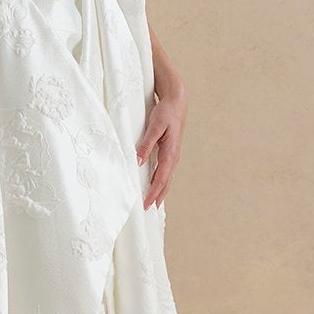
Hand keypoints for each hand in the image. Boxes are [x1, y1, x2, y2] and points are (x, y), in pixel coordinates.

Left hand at [136, 82, 186, 207]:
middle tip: (148, 210)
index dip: (154, 192)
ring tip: (153, 204)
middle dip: (157, 197)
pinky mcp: (170, 152)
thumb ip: (146, 144)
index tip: (147, 204)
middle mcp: (173, 157)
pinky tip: (155, 186)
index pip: (161, 178)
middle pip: (165, 182)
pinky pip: (165, 171)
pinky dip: (161, 182)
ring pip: (166, 178)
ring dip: (160, 191)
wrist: (176, 103)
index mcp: (170, 153)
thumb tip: (137, 161)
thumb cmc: (165, 113)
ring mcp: (173, 156)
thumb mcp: (154, 126)